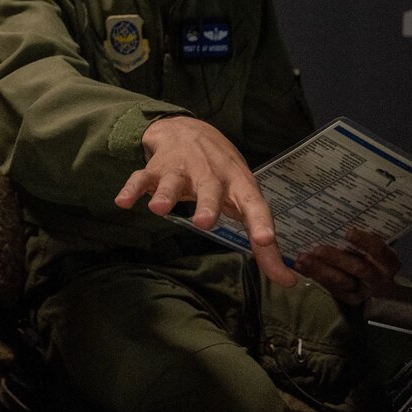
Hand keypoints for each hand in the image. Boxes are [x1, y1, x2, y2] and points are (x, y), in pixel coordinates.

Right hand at [118, 115, 296, 286]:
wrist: (189, 129)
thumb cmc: (224, 175)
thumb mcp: (245, 201)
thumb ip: (263, 246)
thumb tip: (288, 282)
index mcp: (238, 183)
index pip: (254, 204)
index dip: (260, 222)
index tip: (265, 241)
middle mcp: (211, 173)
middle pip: (210, 188)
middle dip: (206, 204)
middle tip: (204, 223)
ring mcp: (182, 169)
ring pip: (173, 181)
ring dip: (166, 193)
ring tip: (158, 209)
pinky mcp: (156, 168)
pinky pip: (142, 178)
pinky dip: (132, 189)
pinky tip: (123, 201)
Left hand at [296, 228, 399, 306]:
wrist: (377, 283)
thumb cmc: (371, 252)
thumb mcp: (374, 242)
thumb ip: (366, 230)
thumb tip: (347, 207)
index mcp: (388, 259)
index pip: (380, 250)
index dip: (365, 241)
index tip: (348, 231)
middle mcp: (379, 276)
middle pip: (358, 268)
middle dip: (336, 258)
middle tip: (317, 248)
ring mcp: (364, 290)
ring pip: (342, 281)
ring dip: (320, 269)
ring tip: (302, 258)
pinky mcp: (350, 297)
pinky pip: (331, 288)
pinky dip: (315, 276)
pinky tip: (300, 267)